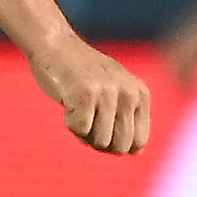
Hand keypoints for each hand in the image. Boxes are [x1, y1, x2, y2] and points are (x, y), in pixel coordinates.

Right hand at [30, 35, 150, 154]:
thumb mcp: (115, 92)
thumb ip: (127, 118)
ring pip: (100, 142)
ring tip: (78, 106)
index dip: (116, 143)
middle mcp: (129, 92)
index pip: (138, 142)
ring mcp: (108, 92)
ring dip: (83, 131)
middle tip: (88, 116)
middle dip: (99, 140)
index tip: (102, 125)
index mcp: (141, 93)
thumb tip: (136, 152)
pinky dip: (69, 122)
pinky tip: (68, 100)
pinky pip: (80, 130)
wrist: (55, 44)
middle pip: (120, 147)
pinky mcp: (86, 93)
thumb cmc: (82, 74)